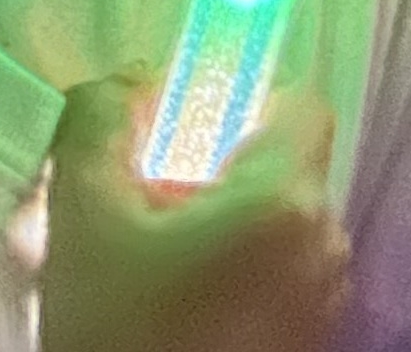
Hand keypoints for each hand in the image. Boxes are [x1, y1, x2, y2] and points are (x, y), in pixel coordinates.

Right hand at [43, 85, 349, 351]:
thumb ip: (99, 124)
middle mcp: (326, 244)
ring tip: (135, 272)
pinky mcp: (307, 348)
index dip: (236, 102)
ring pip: (268, 231)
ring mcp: (322, 305)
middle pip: (274, 168)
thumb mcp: (84, 220)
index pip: (295, 101)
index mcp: (288, 199)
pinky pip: (272, 284)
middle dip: (203, 176)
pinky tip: (160, 313)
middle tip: (133, 210)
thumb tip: (123, 85)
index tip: (174, 138)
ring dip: (208, 232)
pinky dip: (227, 281)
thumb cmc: (120, 337)